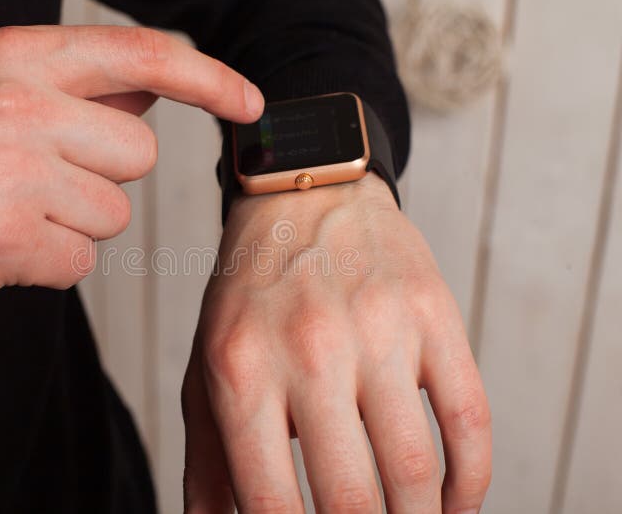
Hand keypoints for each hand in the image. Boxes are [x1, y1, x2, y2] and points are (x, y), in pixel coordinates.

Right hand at [0, 25, 262, 312]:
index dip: (208, 78)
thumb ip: (77, 87)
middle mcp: (16, 100)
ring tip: (11, 212)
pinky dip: (49, 263)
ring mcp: (9, 167)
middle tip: (36, 182)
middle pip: (139, 151)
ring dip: (74, 224)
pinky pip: (80, 260)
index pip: (141, 53)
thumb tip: (154, 86)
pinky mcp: (3, 235)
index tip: (251, 102)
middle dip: (102, 177)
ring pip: (115, 214)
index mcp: (16, 56)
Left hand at [182, 173, 490, 512]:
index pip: (272, 504)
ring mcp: (378, 328)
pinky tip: (456, 504)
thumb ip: (208, 462)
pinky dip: (472, 481)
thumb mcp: (207, 368)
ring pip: (416, 469)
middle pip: (352, 499)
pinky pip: (469, 418)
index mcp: (240, 371)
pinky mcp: (433, 313)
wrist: (304, 196)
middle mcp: (308, 349)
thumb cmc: (250, 295)